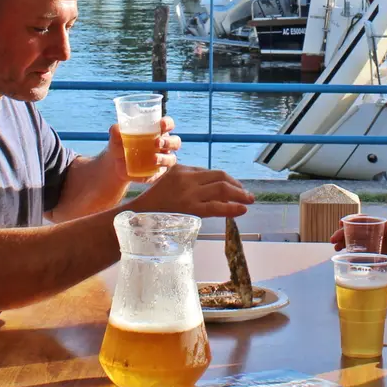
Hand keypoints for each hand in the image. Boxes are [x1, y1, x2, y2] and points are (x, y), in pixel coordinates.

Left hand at [107, 117, 180, 184]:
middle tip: (157, 143)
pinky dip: (155, 173)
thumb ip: (116, 132)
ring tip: (153, 158)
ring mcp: (162, 159)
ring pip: (171, 159)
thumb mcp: (116, 138)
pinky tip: (148, 173)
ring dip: (165, 158)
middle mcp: (163, 145)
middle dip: (169, 142)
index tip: (162, 124)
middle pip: (175, 142)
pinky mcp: (158, 172)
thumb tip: (116, 128)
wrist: (116, 163)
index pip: (168, 125)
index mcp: (157, 131)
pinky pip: (161, 173)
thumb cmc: (120, 144)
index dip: (168, 123)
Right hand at [131, 165, 253, 217]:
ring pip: (222, 189)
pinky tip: (242, 209)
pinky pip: (217, 207)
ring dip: (240, 194)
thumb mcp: (169, 182)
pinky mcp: (191, 209)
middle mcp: (187, 178)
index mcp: (182, 169)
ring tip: (249, 200)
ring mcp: (189, 193)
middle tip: (247, 194)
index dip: (227, 180)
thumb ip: (187, 181)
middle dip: (237, 185)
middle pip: (220, 177)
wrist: (137, 217)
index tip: (235, 188)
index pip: (211, 172)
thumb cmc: (153, 203)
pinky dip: (232, 207)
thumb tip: (212, 188)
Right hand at [329, 220, 386, 266]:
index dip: (353, 221)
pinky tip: (344, 255)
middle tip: (333, 240)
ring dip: (345, 241)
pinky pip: (360, 249)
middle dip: (344, 232)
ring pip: (356, 239)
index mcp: (384, 225)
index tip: (341, 224)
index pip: (366, 220)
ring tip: (336, 247)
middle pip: (357, 229)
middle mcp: (377, 232)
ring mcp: (375, 242)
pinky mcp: (374, 252)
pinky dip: (351, 251)